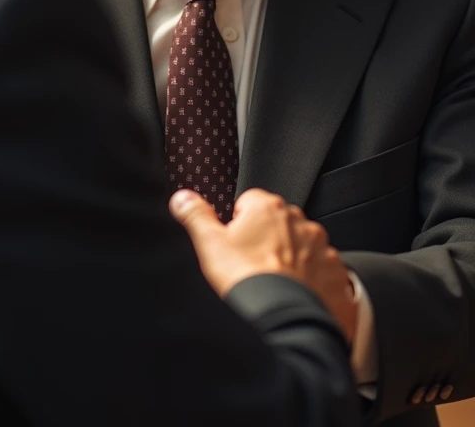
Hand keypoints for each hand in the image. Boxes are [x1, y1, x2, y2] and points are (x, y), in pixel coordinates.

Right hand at [170, 187, 357, 342]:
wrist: (281, 322)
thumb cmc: (246, 281)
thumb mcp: (210, 245)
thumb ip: (196, 216)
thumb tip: (182, 198)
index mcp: (269, 208)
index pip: (251, 202)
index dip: (239, 223)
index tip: (235, 243)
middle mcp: (301, 223)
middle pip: (280, 225)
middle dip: (269, 241)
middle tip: (252, 267)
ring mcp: (323, 250)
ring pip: (305, 249)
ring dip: (294, 262)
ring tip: (274, 286)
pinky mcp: (338, 277)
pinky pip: (326, 276)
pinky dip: (314, 285)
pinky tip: (296, 299)